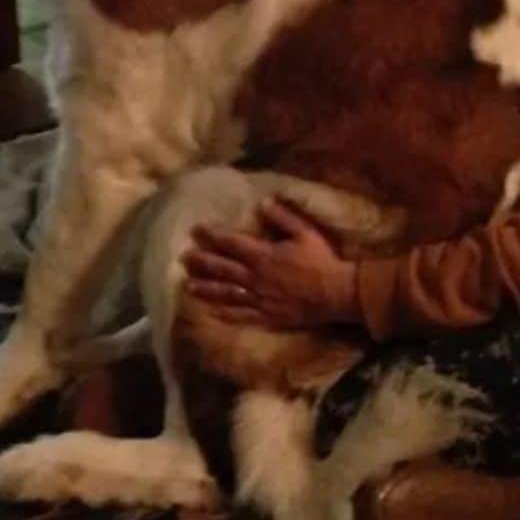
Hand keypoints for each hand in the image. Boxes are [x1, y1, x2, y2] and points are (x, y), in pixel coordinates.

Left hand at [183, 200, 360, 330]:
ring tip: (189, 285)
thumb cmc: (322, 261)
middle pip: (222, 269)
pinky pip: (240, 315)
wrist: (335, 293)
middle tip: (184, 258)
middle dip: (202, 262)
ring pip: (226, 293)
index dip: (212, 236)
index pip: (231, 243)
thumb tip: (263, 203)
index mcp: (263, 255)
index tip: (196, 230)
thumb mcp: (305, 232)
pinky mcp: (266, 316)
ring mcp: (259, 299)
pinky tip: (212, 311)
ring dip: (206, 288)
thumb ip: (283, 217)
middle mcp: (255, 277)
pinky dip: (224, 313)